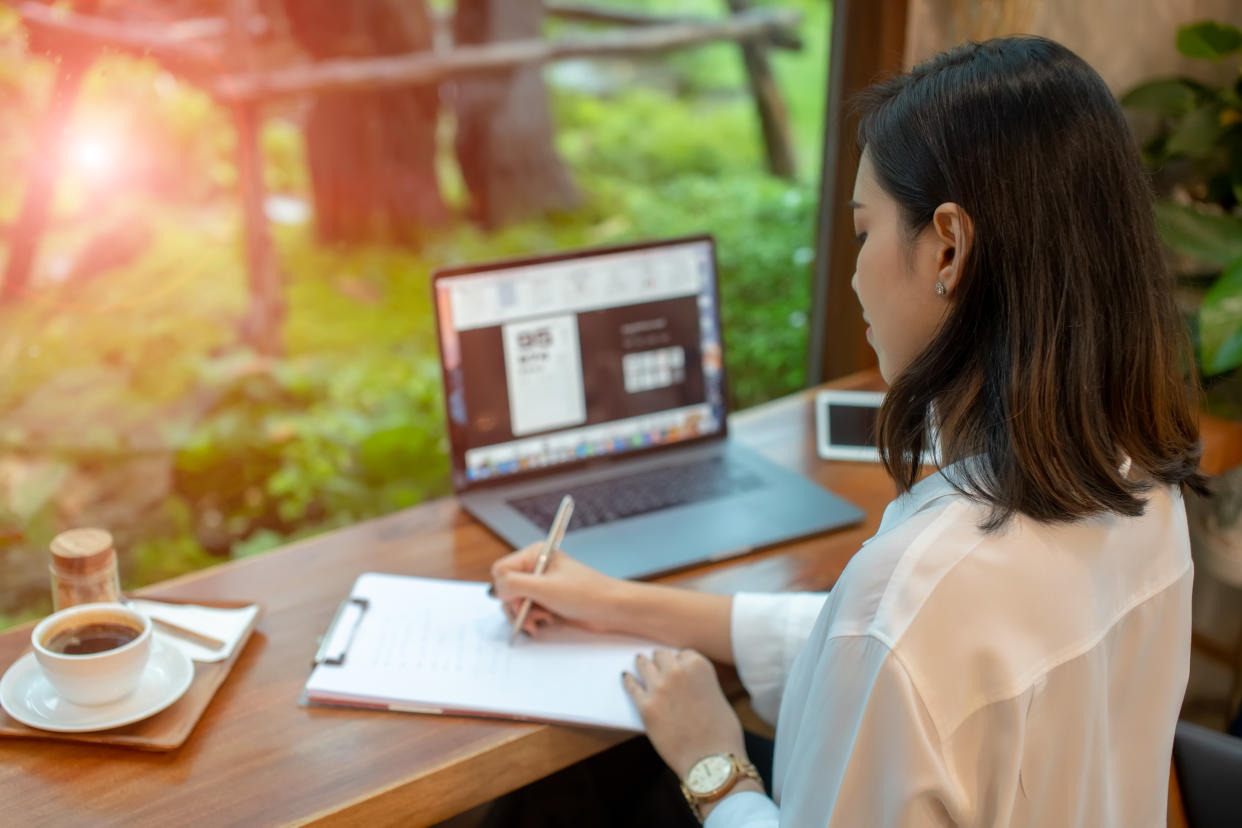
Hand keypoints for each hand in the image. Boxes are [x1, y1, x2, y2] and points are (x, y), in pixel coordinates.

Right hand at [491, 544, 626, 636]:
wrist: (612, 609)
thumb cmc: (585, 593)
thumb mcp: (545, 587)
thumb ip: (514, 584)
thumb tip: (494, 589)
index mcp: (534, 554)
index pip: (500, 570)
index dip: (506, 588)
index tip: (520, 599)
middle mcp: (535, 568)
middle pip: (505, 590)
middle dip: (516, 607)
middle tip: (531, 615)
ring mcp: (541, 586)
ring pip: (515, 604)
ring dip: (525, 616)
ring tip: (543, 620)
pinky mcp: (547, 601)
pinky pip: (527, 612)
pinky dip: (532, 620)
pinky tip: (546, 623)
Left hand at [622, 648, 747, 778]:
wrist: (711, 761)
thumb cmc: (722, 734)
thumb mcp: (718, 698)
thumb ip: (702, 685)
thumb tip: (690, 687)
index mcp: (699, 666)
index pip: (684, 653)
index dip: (680, 661)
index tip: (676, 664)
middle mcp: (677, 671)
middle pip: (662, 655)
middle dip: (661, 660)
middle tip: (657, 662)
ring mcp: (659, 688)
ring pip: (643, 664)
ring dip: (643, 664)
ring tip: (639, 662)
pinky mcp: (645, 706)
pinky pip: (631, 686)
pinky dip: (628, 681)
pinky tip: (626, 677)